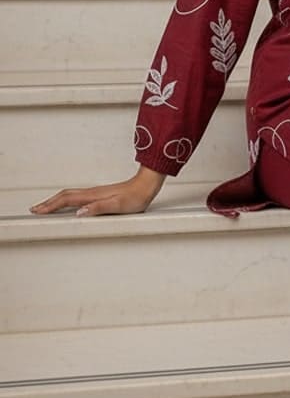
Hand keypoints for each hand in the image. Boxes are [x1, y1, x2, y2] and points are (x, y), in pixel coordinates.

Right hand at [30, 166, 165, 216]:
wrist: (146, 186)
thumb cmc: (135, 197)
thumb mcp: (118, 206)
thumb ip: (99, 208)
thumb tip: (79, 212)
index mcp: (93, 196)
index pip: (66, 200)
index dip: (51, 206)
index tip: (38, 211)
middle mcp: (92, 193)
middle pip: (64, 196)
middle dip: (48, 203)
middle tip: (34, 209)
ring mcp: (95, 193)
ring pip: (70, 196)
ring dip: (55, 201)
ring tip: (45, 207)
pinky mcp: (100, 195)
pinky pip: (77, 197)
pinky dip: (66, 200)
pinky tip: (68, 205)